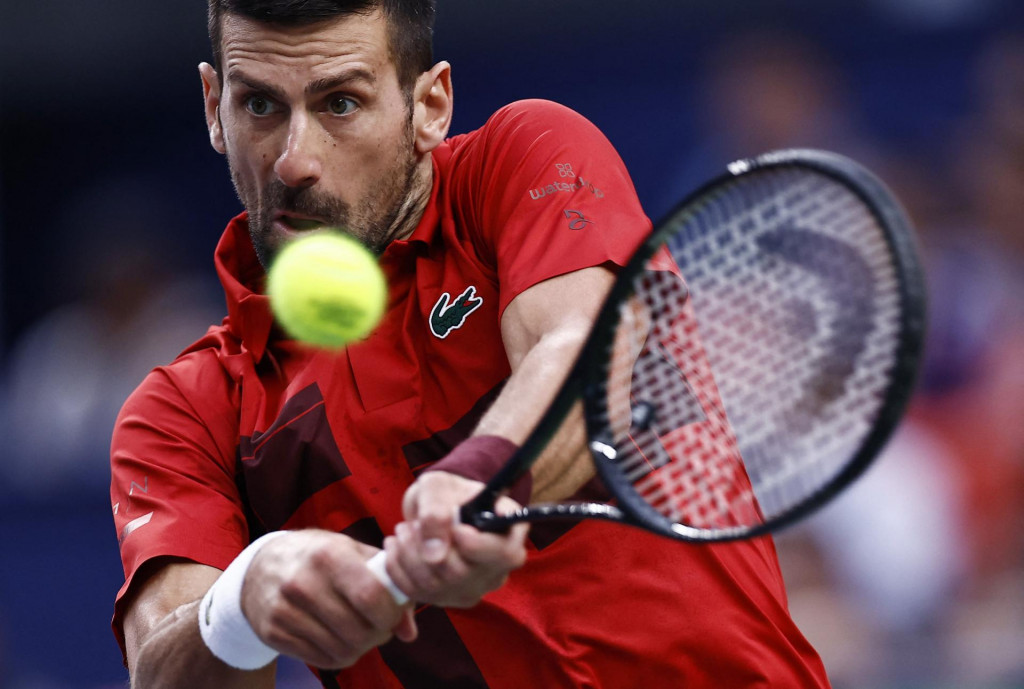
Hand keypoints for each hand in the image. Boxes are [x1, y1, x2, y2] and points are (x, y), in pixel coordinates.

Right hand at [241, 530, 416, 669]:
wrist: (262, 565)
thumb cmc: (320, 556)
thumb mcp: (354, 553)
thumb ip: (389, 585)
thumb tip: (409, 632)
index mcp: (328, 555)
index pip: (370, 596)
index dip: (391, 614)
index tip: (394, 615)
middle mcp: (302, 583)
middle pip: (359, 631)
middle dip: (379, 634)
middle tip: (380, 626)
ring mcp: (284, 610)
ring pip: (343, 651)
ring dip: (361, 647)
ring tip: (360, 629)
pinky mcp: (273, 633)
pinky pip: (322, 660)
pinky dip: (339, 654)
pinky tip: (338, 636)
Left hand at [382, 472, 528, 606]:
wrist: (433, 508)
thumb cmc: (445, 492)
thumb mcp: (438, 485)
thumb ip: (437, 510)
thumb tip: (435, 555)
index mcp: (509, 533)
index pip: (504, 554)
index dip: (477, 545)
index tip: (456, 528)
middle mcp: (497, 568)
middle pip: (462, 574)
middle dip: (426, 546)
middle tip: (413, 523)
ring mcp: (473, 587)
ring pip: (435, 586)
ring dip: (408, 555)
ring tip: (403, 530)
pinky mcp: (447, 599)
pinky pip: (416, 593)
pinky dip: (398, 568)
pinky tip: (397, 546)